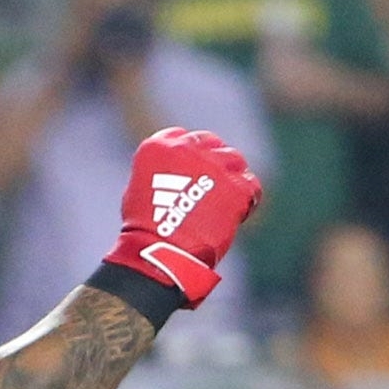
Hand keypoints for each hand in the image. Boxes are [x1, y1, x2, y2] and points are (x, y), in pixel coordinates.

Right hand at [103, 127, 261, 308]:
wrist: (160, 250)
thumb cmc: (143, 229)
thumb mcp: (138, 189)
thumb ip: (158, 173)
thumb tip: (173, 177)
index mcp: (159, 145)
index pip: (182, 137)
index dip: (189, 152)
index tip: (190, 167)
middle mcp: (188, 148)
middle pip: (210, 143)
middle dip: (211, 159)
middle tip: (210, 182)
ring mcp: (214, 166)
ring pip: (233, 159)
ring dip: (231, 173)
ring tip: (225, 196)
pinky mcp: (235, 186)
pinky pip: (250, 184)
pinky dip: (247, 196)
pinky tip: (238, 210)